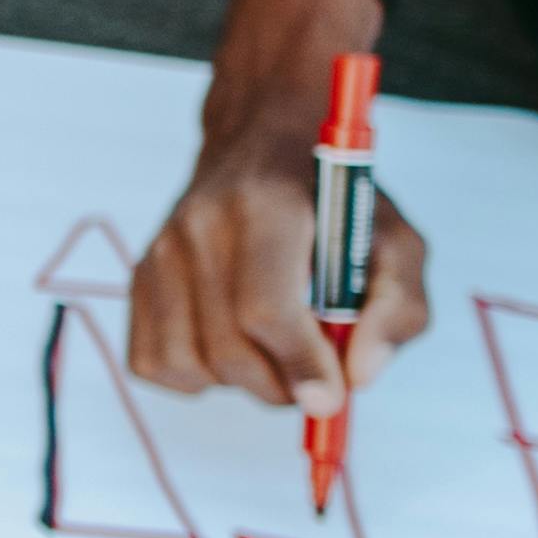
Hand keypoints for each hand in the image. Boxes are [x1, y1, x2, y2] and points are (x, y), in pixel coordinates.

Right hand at [130, 0, 434, 408]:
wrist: (262, 137)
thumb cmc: (333, 198)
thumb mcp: (395, 238)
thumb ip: (398, 306)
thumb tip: (359, 377)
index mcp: (265, 204)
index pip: (265, 309)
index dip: (301, 367)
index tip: (331, 400)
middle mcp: (197, 225)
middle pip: (228, 350)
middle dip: (281, 386)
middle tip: (318, 382)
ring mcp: (158, 251)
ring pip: (190, 365)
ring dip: (243, 383)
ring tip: (276, 354)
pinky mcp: (139, 277)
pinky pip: (155, 363)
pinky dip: (198, 376)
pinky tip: (232, 346)